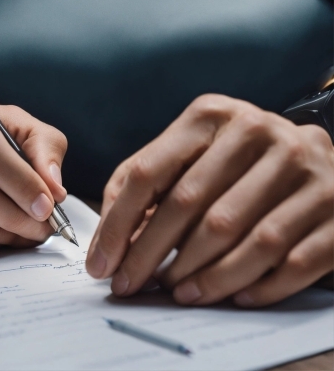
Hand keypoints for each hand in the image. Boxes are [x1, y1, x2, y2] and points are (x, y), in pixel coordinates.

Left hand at [86, 94, 333, 306]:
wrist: (317, 152)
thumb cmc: (238, 158)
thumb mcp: (192, 148)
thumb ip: (146, 178)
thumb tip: (108, 237)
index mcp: (213, 114)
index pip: (151, 171)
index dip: (118, 222)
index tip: (100, 263)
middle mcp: (260, 131)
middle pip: (191, 205)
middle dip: (151, 254)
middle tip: (130, 285)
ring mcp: (304, 167)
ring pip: (243, 237)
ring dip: (205, 276)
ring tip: (179, 294)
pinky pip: (295, 260)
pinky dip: (261, 286)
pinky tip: (236, 297)